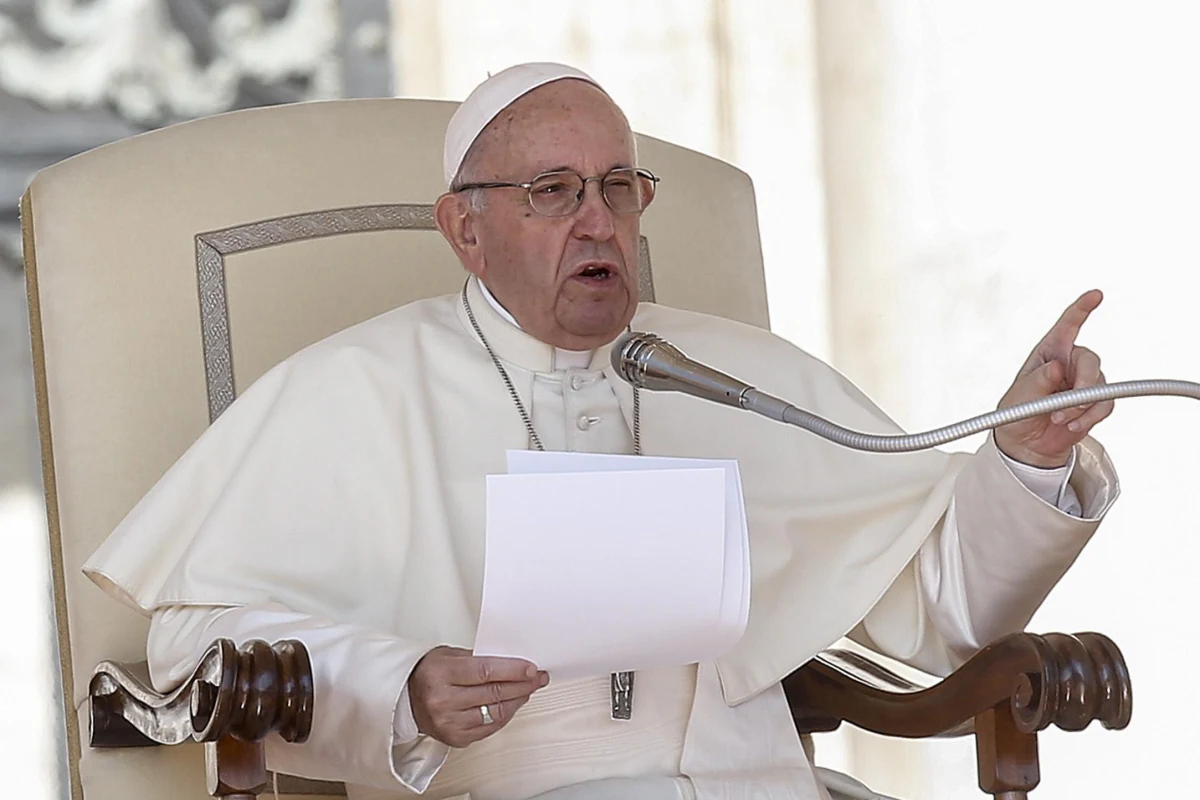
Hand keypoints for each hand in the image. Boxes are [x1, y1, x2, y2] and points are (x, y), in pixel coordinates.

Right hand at [408, 646, 547, 747]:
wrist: (405, 700)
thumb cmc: (428, 674)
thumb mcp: (449, 655)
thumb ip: (478, 658)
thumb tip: (513, 662)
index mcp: (441, 674)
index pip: (485, 671)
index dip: (512, 670)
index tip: (531, 668)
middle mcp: (444, 701)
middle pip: (494, 693)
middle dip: (522, 684)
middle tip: (538, 677)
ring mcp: (450, 723)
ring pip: (496, 712)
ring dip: (517, 700)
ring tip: (528, 689)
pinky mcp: (456, 738)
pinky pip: (490, 727)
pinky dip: (505, 714)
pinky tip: (512, 703)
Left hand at [994, 290, 1114, 467]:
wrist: (1026, 445)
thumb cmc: (1017, 413)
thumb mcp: (1020, 397)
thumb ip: (1038, 382)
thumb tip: (1056, 368)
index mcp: (1049, 353)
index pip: (1067, 326)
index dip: (1081, 309)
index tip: (1095, 295)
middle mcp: (1069, 364)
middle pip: (1090, 360)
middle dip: (1084, 382)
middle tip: (1070, 402)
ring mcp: (1083, 383)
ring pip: (1100, 385)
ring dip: (1081, 406)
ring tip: (1059, 418)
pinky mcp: (1094, 403)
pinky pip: (1104, 404)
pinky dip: (1090, 417)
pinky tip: (1072, 425)